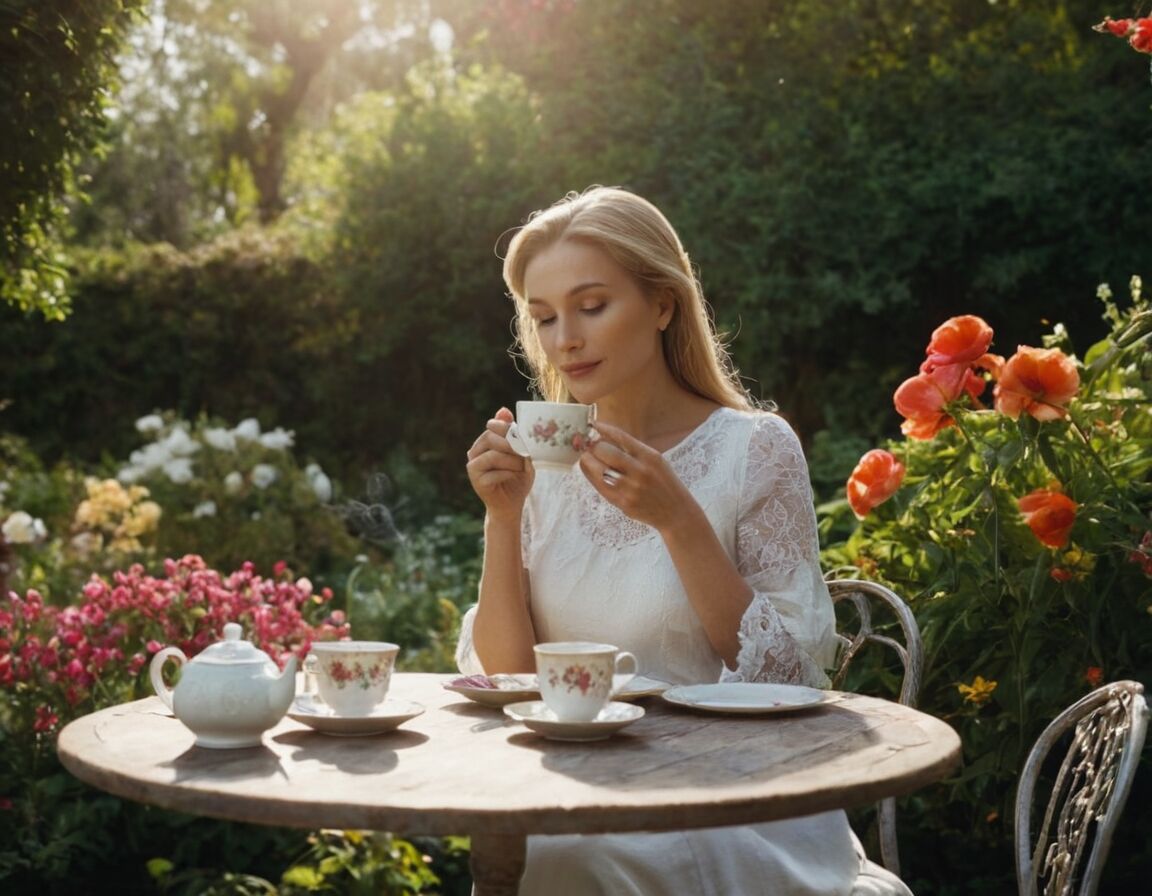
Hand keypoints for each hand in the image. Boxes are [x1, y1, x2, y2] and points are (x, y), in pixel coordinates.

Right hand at [466, 407, 533, 521]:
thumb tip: (503, 409)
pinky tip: (514, 477)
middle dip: (511, 444)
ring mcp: (473, 467)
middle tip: (525, 453)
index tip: (521, 436)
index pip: (492, 426)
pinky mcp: (476, 482)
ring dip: (512, 461)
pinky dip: (509, 474)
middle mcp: (475, 452)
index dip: (507, 428)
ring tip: (522, 467)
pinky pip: (494, 473)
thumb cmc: (518, 478)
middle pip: (490, 438)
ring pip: (493, 455)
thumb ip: (514, 434)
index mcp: (485, 442)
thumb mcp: (521, 453)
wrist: (512, 505)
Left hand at [578, 420, 696, 532]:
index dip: (604, 429)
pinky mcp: (622, 503)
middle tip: (589, 445)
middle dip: (593, 446)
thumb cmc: (664, 483)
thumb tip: (606, 437)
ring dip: (588, 461)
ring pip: (598, 469)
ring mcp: (630, 489)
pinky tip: (588, 470)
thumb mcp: (656, 461)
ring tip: (587, 457)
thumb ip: (634, 450)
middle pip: (605, 451)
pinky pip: (599, 486)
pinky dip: (590, 475)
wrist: (675, 512)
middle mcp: (640, 471)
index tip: (594, 425)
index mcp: (650, 457)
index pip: (621, 437)